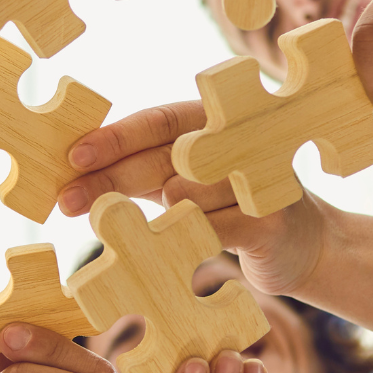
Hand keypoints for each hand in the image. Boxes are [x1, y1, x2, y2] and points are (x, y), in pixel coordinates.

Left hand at [59, 103, 329, 297]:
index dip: (116, 137)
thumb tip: (73, 173)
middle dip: (110, 180)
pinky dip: (186, 242)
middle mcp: (242, 139)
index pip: (159, 121)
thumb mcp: (183, 183)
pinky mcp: (272, 219)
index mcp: (216, 120)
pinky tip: (176, 251)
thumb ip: (140, 172)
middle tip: (67, 202)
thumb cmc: (229, 207)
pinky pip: (210, 230)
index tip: (74, 156)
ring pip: (184, 195)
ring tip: (158, 233)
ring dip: (161, 220)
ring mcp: (261, 177)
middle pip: (163, 156)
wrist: (305, 246)